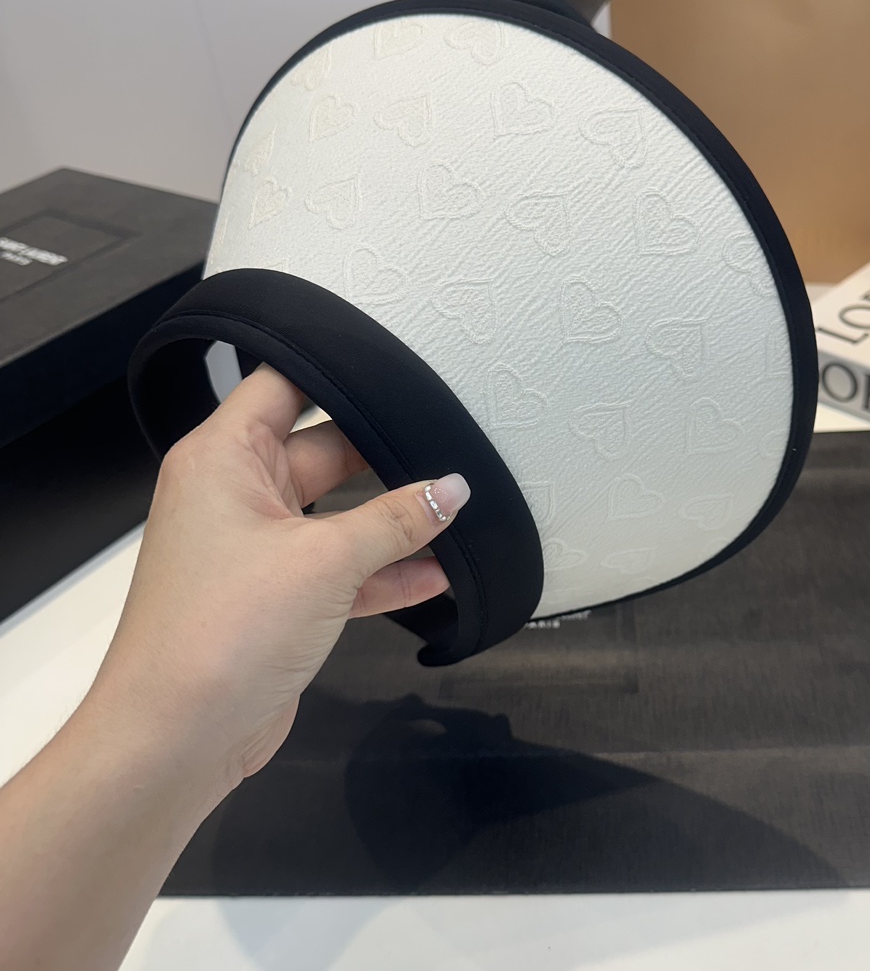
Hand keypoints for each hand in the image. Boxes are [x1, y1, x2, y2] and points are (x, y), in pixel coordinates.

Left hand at [90, 364, 469, 791]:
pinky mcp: (277, 598)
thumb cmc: (225, 632)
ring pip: (337, 515)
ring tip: (455, 516)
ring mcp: (256, 549)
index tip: (399, 368)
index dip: (337, 371)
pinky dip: (381, 572)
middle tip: (449, 448)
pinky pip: (338, 568)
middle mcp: (234, 494)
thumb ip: (396, 520)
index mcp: (222, 459)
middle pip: (322, 450)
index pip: (281, 385)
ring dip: (390, 524)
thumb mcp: (324, 561)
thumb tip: (452, 489)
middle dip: (384, 456)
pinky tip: (436, 575)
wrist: (175, 740)